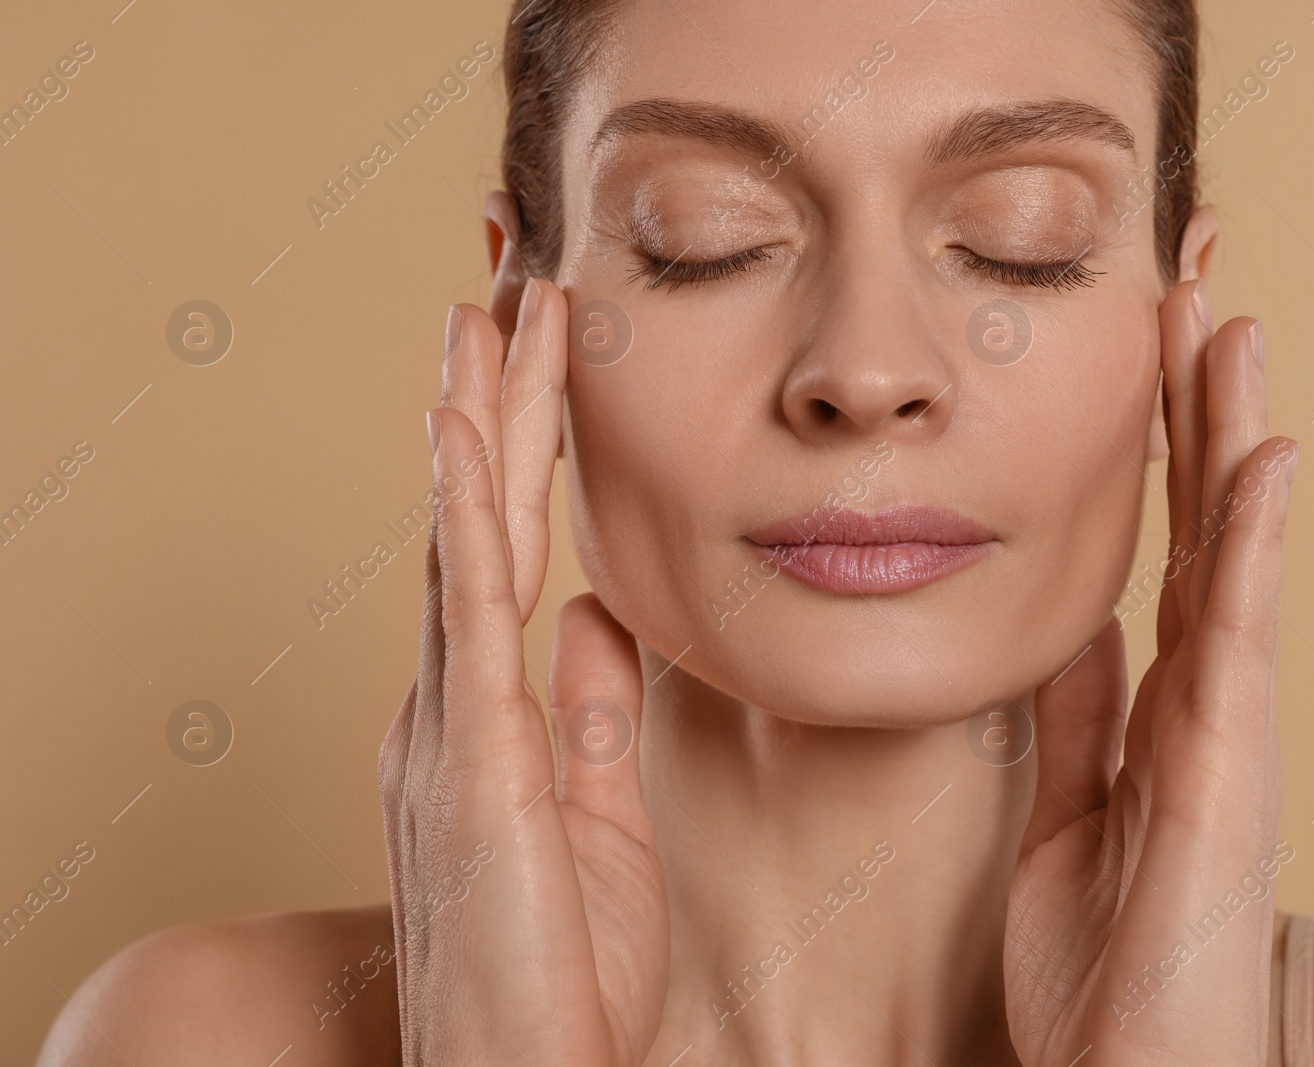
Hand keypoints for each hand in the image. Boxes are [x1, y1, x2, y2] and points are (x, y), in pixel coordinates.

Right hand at [378, 280, 669, 1065]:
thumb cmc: (560, 968)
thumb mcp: (594, 815)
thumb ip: (593, 714)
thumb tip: (602, 619)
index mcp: (483, 711)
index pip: (502, 544)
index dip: (517, 443)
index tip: (535, 352)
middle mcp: (450, 698)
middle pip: (474, 514)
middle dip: (493, 395)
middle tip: (505, 282)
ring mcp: (449, 723)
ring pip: (463, 535)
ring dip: (478, 417)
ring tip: (485, 307)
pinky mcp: (473, 761)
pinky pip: (471, 613)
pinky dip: (466, 512)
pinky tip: (464, 431)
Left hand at [1004, 281, 1298, 1065]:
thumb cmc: (1105, 958)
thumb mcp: (1072, 810)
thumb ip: (1078, 718)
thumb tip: (1076, 628)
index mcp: (1163, 706)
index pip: (1163, 549)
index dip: (1157, 452)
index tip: (1145, 352)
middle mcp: (1206, 702)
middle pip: (1203, 527)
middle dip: (1195, 409)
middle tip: (1188, 293)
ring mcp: (1226, 730)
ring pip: (1231, 555)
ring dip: (1228, 438)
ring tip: (1226, 328)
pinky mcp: (1228, 769)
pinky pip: (1241, 638)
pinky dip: (1257, 545)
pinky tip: (1264, 459)